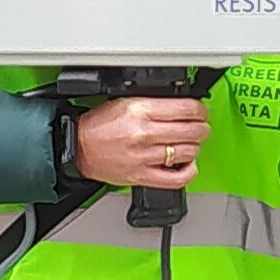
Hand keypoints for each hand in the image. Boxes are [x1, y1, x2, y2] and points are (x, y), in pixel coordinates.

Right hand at [71, 97, 208, 190]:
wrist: (78, 147)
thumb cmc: (99, 126)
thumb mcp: (126, 102)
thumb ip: (155, 103)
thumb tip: (182, 106)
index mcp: (140, 111)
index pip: (187, 109)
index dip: (201, 110)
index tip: (201, 111)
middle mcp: (144, 134)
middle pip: (192, 130)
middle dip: (202, 127)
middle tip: (200, 126)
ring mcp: (144, 157)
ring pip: (189, 151)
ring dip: (196, 146)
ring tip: (191, 142)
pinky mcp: (142, 176)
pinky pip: (177, 178)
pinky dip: (189, 170)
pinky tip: (187, 163)